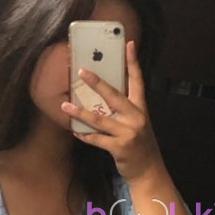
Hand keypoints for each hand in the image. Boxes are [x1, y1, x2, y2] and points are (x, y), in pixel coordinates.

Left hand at [61, 40, 165, 183]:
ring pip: (100, 119)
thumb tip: (102, 94)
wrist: (149, 170)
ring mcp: (128, 133)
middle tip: (81, 71)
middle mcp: (136, 117)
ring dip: (80, 113)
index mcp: (141, 108)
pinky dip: (84, 135)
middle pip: (114, 96)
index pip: (138, 80)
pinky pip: (97, 139)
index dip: (133, 62)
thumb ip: (124, 109)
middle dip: (97, 83)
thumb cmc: (139, 143)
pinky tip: (75, 130)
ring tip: (65, 106)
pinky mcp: (119, 147)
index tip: (128, 44)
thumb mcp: (137, 122)